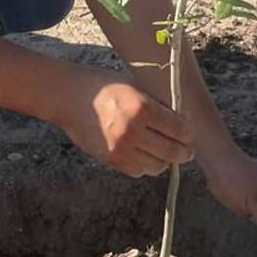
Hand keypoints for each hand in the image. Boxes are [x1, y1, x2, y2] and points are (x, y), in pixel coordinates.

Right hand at [55, 67, 193, 177]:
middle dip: (184, 151)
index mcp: (142, 108)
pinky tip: (145, 153)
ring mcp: (120, 149)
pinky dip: (146, 165)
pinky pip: (138, 171)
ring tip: (163, 150)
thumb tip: (184, 122)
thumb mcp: (135, 86)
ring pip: (157, 166)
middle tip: (185, 148)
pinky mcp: (109, 160)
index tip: (189, 131)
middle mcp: (132, 131)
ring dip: (164, 160)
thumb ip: (159, 105)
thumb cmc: (102, 86)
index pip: (180, 130)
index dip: (189, 133)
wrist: (67, 97)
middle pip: (173, 152)